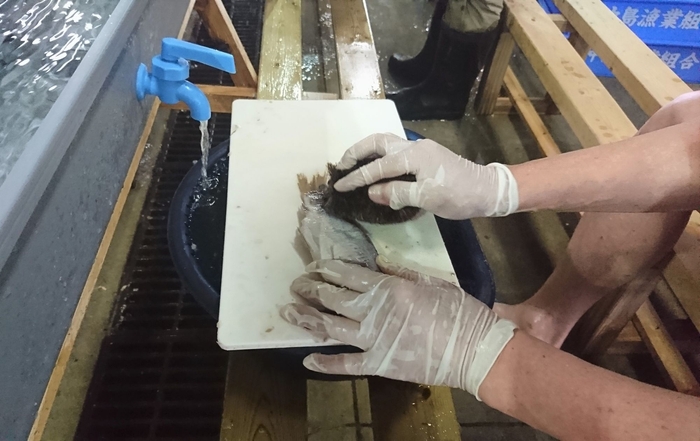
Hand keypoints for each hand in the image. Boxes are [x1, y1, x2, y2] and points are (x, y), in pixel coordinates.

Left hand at [280, 258, 515, 397]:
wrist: (474, 350)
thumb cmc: (459, 312)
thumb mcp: (432, 281)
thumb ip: (402, 272)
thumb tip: (377, 263)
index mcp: (388, 288)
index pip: (347, 274)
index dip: (326, 269)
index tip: (313, 266)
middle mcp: (373, 312)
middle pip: (332, 298)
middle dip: (310, 289)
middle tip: (296, 285)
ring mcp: (373, 341)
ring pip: (329, 327)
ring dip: (306, 318)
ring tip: (287, 311)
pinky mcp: (378, 365)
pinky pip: (346, 364)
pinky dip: (325, 362)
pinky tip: (307, 358)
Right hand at [333, 133, 518, 218]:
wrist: (487, 190)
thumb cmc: (458, 196)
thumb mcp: (426, 198)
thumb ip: (396, 193)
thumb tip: (372, 192)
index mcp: (413, 156)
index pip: (377, 167)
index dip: (356, 177)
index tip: (339, 186)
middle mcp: (414, 147)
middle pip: (377, 142)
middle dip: (356, 153)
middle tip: (340, 166)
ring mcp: (420, 148)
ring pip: (386, 143)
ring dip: (367, 151)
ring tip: (352, 164)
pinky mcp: (426, 154)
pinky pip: (395, 151)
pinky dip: (380, 156)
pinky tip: (376, 168)